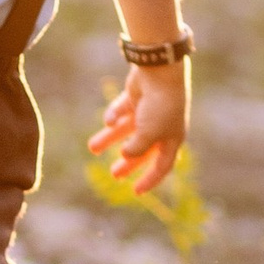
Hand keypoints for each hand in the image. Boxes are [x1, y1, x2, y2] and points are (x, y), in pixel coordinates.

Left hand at [90, 62, 186, 193]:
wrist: (159, 71)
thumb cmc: (159, 106)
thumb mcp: (148, 134)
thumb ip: (136, 149)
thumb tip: (125, 156)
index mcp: (172, 138)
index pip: (163, 165)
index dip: (150, 179)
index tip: (136, 192)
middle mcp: (162, 126)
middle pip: (143, 150)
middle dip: (128, 163)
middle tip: (114, 175)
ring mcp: (149, 111)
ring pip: (127, 130)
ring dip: (110, 139)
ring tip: (91, 148)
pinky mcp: (137, 96)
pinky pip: (122, 110)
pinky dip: (113, 116)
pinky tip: (107, 121)